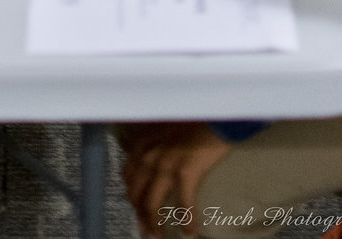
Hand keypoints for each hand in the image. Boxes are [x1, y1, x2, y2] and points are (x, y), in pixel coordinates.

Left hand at [120, 122, 231, 237]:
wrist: (212, 116)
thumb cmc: (190, 121)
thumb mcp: (162, 129)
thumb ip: (152, 145)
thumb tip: (149, 164)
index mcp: (142, 146)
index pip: (129, 178)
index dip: (132, 197)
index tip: (138, 209)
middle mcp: (148, 156)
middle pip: (137, 194)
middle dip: (140, 215)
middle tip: (146, 230)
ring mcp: (166, 164)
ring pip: (153, 203)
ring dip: (154, 224)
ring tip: (158, 237)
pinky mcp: (186, 171)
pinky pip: (184, 203)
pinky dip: (187, 220)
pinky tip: (190, 232)